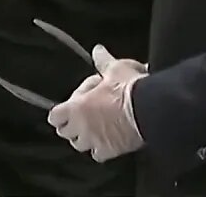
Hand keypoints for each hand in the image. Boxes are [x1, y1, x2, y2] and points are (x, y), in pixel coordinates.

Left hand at [47, 45, 146, 161]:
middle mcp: (82, 127)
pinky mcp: (110, 151)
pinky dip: (100, 149)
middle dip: (72, 124)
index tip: (71, 106)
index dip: (61, 111)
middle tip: (84, 114)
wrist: (151, 110)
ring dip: (84, 137)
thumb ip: (103, 61)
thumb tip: (98, 51)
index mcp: (78, 107)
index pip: (55, 116)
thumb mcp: (115, 69)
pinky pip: (98, 154)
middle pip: (65, 132)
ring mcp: (95, 141)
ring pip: (80, 145)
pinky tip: (108, 140)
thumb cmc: (130, 90)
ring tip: (95, 126)